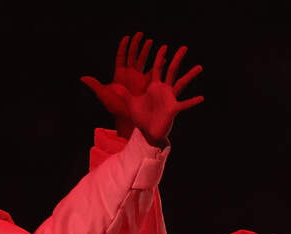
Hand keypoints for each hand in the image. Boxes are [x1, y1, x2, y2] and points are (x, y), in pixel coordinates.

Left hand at [80, 32, 154, 135]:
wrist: (126, 118)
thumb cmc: (114, 108)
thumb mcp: (104, 95)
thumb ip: (95, 85)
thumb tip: (82, 78)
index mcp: (119, 74)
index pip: (121, 57)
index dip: (123, 47)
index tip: (127, 37)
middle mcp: (130, 74)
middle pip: (133, 55)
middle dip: (137, 44)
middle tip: (140, 34)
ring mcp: (139, 78)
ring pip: (143, 61)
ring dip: (147, 51)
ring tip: (150, 41)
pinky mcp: (148, 84)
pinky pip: (153, 72)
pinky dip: (157, 64)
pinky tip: (161, 57)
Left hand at [83, 39, 202, 146]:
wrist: (145, 132)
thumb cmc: (138, 117)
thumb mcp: (125, 102)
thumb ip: (113, 90)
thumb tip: (88, 80)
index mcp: (151, 85)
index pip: (155, 67)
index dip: (158, 56)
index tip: (162, 45)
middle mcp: (162, 89)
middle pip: (170, 70)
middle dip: (176, 58)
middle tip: (184, 47)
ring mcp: (169, 98)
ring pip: (181, 83)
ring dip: (190, 75)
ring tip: (200, 66)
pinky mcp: (173, 108)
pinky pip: (184, 104)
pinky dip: (192, 102)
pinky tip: (202, 97)